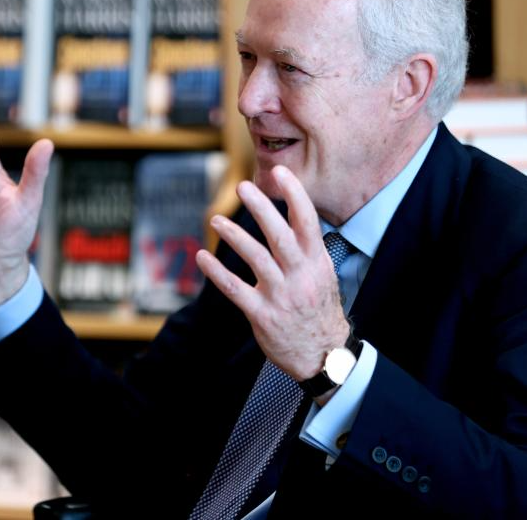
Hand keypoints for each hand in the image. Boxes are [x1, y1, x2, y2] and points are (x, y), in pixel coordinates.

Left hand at [195, 165, 349, 380]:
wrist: (323, 355)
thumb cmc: (319, 308)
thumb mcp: (323, 274)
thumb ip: (307, 247)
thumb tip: (294, 213)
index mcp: (316, 262)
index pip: (308, 222)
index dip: (295, 195)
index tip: (281, 172)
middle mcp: (300, 276)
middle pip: (280, 236)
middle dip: (262, 209)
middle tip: (243, 186)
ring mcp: (281, 296)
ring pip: (257, 259)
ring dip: (235, 237)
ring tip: (215, 220)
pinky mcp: (263, 315)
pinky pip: (236, 290)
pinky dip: (218, 273)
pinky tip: (203, 258)